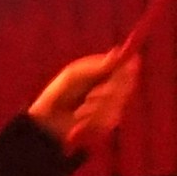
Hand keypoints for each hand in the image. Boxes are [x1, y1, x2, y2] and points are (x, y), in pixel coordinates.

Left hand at [27, 48, 143, 149]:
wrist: (48, 120)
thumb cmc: (59, 92)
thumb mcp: (75, 75)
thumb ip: (97, 67)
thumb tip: (118, 52)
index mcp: (105, 72)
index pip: (127, 68)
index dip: (127, 70)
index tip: (122, 72)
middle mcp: (112, 87)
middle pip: (126, 87)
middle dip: (108, 92)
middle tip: (91, 96)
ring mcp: (112, 106)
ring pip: (117, 104)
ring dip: (96, 107)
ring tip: (80, 110)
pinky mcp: (108, 123)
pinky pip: (109, 119)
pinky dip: (93, 119)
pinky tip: (81, 119)